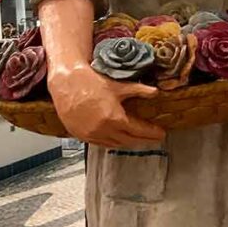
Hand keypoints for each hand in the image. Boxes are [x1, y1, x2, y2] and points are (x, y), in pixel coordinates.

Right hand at [48, 63, 164, 148]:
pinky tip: (119, 139)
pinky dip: (113, 143)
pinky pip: (101, 144)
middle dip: (144, 140)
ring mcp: (91, 135)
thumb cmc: (91, 81)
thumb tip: (156, 92)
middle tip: (154, 138)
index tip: (161, 134)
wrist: (66, 81)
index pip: (139, 131)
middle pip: (130, 141)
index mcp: (114, 119)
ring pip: (116, 145)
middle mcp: (103, 130)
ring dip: (129, 143)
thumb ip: (139, 90)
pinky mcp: (80, 135)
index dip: (152, 134)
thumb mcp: (118, 86)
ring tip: (138, 139)